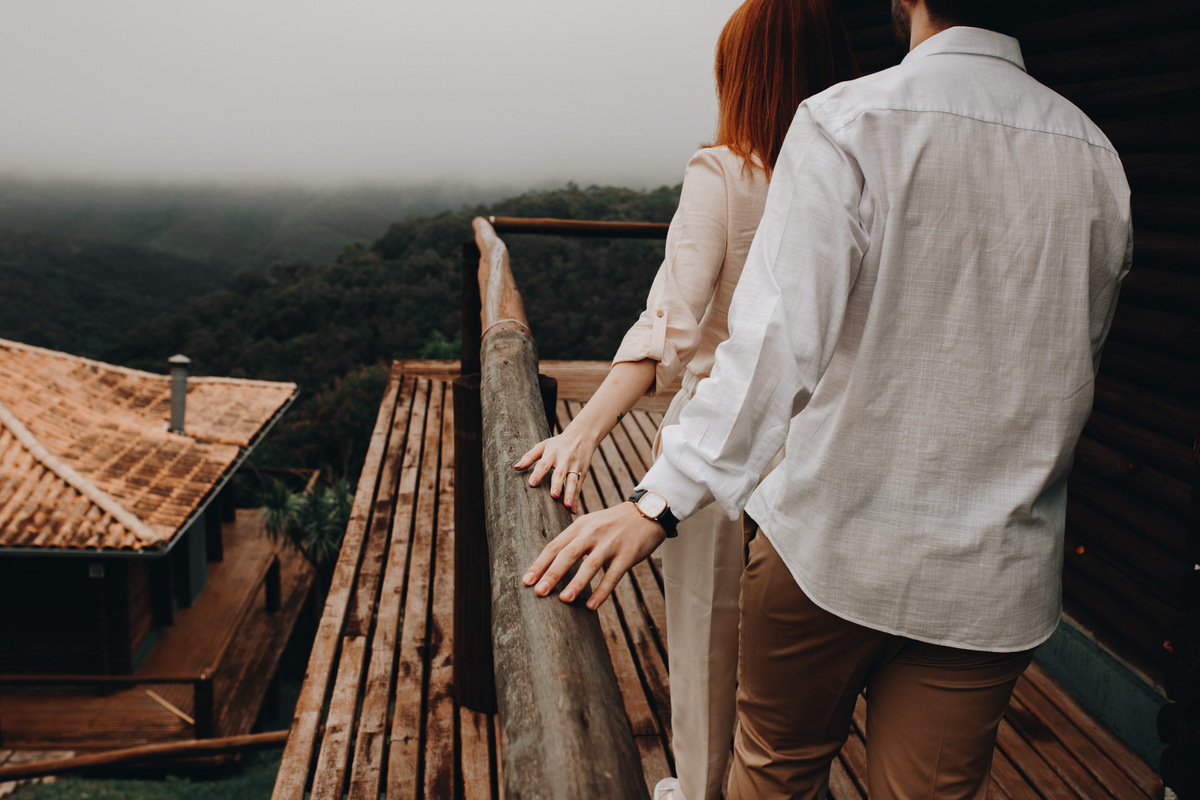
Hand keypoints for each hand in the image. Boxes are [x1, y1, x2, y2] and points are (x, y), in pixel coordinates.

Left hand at [513, 429, 597, 512]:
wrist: (582, 436)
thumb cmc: (558, 443)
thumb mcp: (543, 445)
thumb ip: (529, 457)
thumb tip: (516, 467)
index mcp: (552, 453)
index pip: (544, 464)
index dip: (538, 473)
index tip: (532, 483)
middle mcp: (565, 460)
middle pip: (560, 473)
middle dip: (558, 484)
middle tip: (554, 495)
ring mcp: (575, 467)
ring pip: (573, 481)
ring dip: (570, 494)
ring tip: (567, 506)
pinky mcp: (583, 473)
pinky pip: (579, 487)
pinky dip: (577, 499)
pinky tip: (573, 510)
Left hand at [522, 502, 665, 609]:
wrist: (647, 512)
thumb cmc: (614, 523)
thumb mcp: (591, 524)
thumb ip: (573, 541)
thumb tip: (551, 565)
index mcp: (580, 526)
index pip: (555, 546)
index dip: (540, 564)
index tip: (526, 581)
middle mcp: (592, 533)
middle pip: (568, 554)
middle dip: (552, 574)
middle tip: (538, 592)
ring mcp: (611, 543)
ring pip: (590, 565)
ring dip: (576, 583)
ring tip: (564, 600)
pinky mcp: (627, 554)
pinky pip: (612, 576)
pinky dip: (602, 592)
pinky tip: (591, 606)